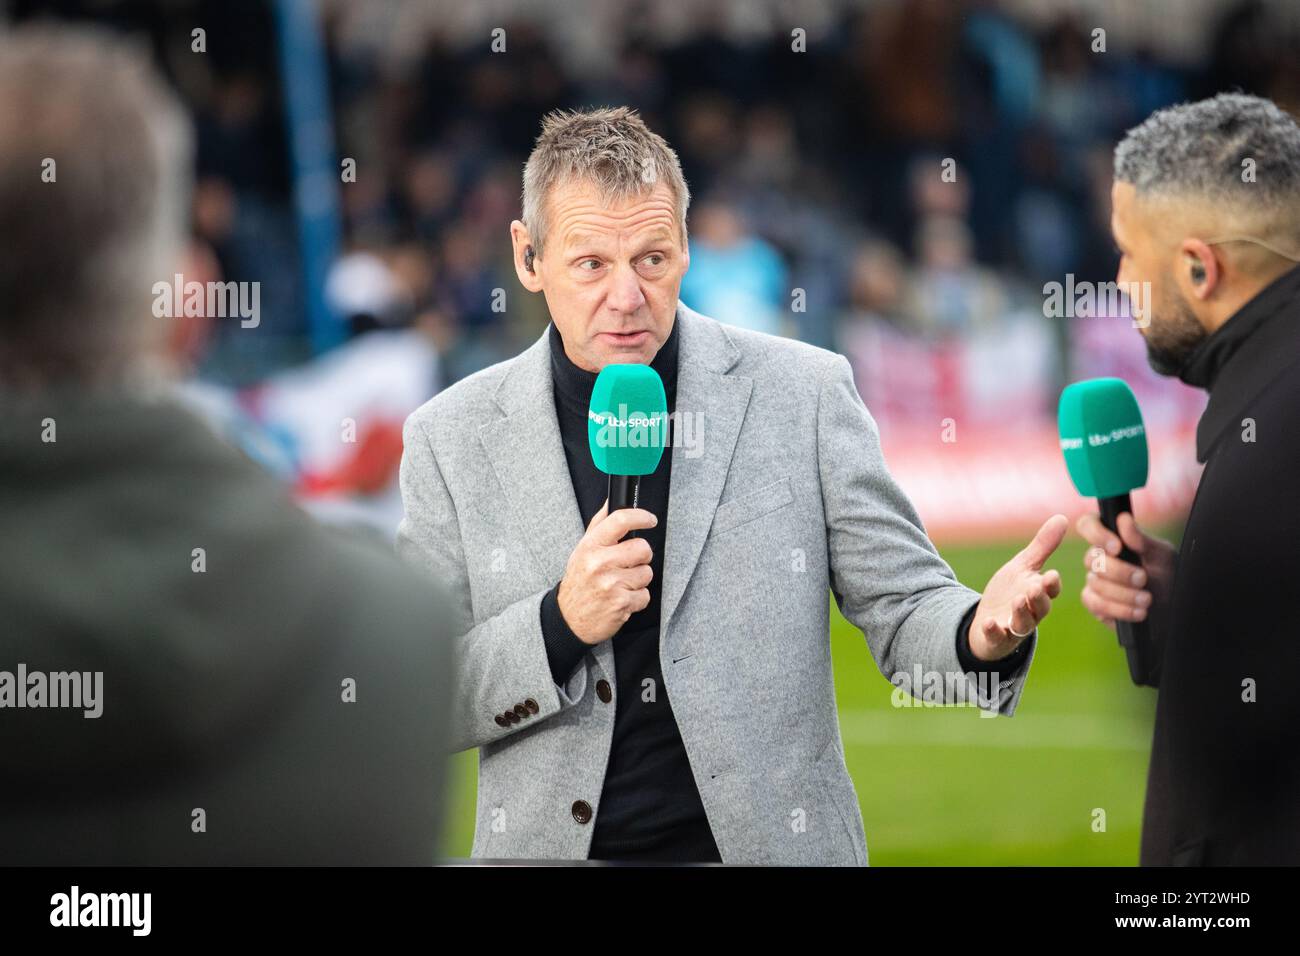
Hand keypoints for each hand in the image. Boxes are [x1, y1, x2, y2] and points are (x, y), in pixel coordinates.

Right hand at [557, 499, 657, 645]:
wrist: (569, 619)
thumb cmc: (579, 582)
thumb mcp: (582, 550)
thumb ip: (598, 525)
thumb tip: (611, 502)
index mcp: (591, 546)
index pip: (620, 520)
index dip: (641, 517)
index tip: (650, 520)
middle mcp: (600, 563)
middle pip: (643, 548)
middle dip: (641, 555)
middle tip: (629, 562)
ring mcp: (611, 584)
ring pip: (646, 572)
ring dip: (639, 579)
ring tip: (621, 583)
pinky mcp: (621, 604)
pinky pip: (645, 595)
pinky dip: (637, 598)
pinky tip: (621, 598)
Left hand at [968, 514, 1067, 660]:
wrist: (989, 621)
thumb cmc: (1010, 592)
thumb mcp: (1023, 567)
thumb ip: (1043, 546)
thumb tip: (1063, 518)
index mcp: (1038, 593)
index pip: (1050, 589)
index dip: (1051, 584)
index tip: (1051, 574)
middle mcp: (1031, 612)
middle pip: (1040, 608)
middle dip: (1038, 598)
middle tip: (1034, 588)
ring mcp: (1014, 626)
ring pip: (1023, 623)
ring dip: (1021, 613)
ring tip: (1017, 601)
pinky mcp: (997, 637)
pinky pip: (997, 637)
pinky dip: (994, 631)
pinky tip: (989, 623)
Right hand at [1077, 512, 1174, 629]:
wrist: (1174, 609)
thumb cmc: (1168, 577)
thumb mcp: (1162, 556)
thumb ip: (1141, 539)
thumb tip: (1123, 519)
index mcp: (1113, 539)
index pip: (1087, 525)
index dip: (1095, 534)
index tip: (1117, 547)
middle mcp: (1099, 558)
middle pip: (1091, 559)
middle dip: (1119, 572)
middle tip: (1143, 579)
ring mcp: (1094, 581)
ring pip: (1095, 584)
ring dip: (1124, 594)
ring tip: (1147, 600)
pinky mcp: (1095, 603)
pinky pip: (1095, 604)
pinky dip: (1119, 610)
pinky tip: (1139, 612)